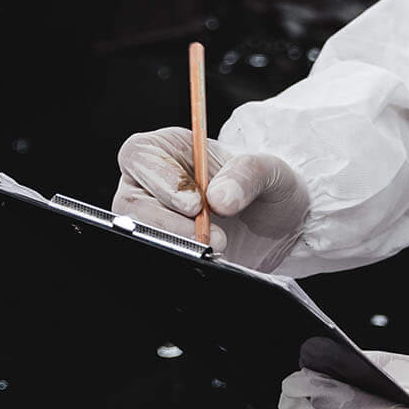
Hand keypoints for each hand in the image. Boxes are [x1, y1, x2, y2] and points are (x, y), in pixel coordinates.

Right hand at [112, 125, 308, 270]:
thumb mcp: (271, 170)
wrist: (277, 224)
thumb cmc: (266, 186)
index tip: (195, 204)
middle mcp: (151, 183)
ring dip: (175, 243)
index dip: (161, 179)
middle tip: (209, 236)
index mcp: (168, 148)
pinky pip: (153, 254)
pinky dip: (178, 259)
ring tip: (217, 246)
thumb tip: (219, 197)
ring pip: (139, 233)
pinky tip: (207, 259)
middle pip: (131, 202)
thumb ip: (247, 173)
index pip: (140, 155)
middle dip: (169, 223)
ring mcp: (152, 218)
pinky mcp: (161, 247)